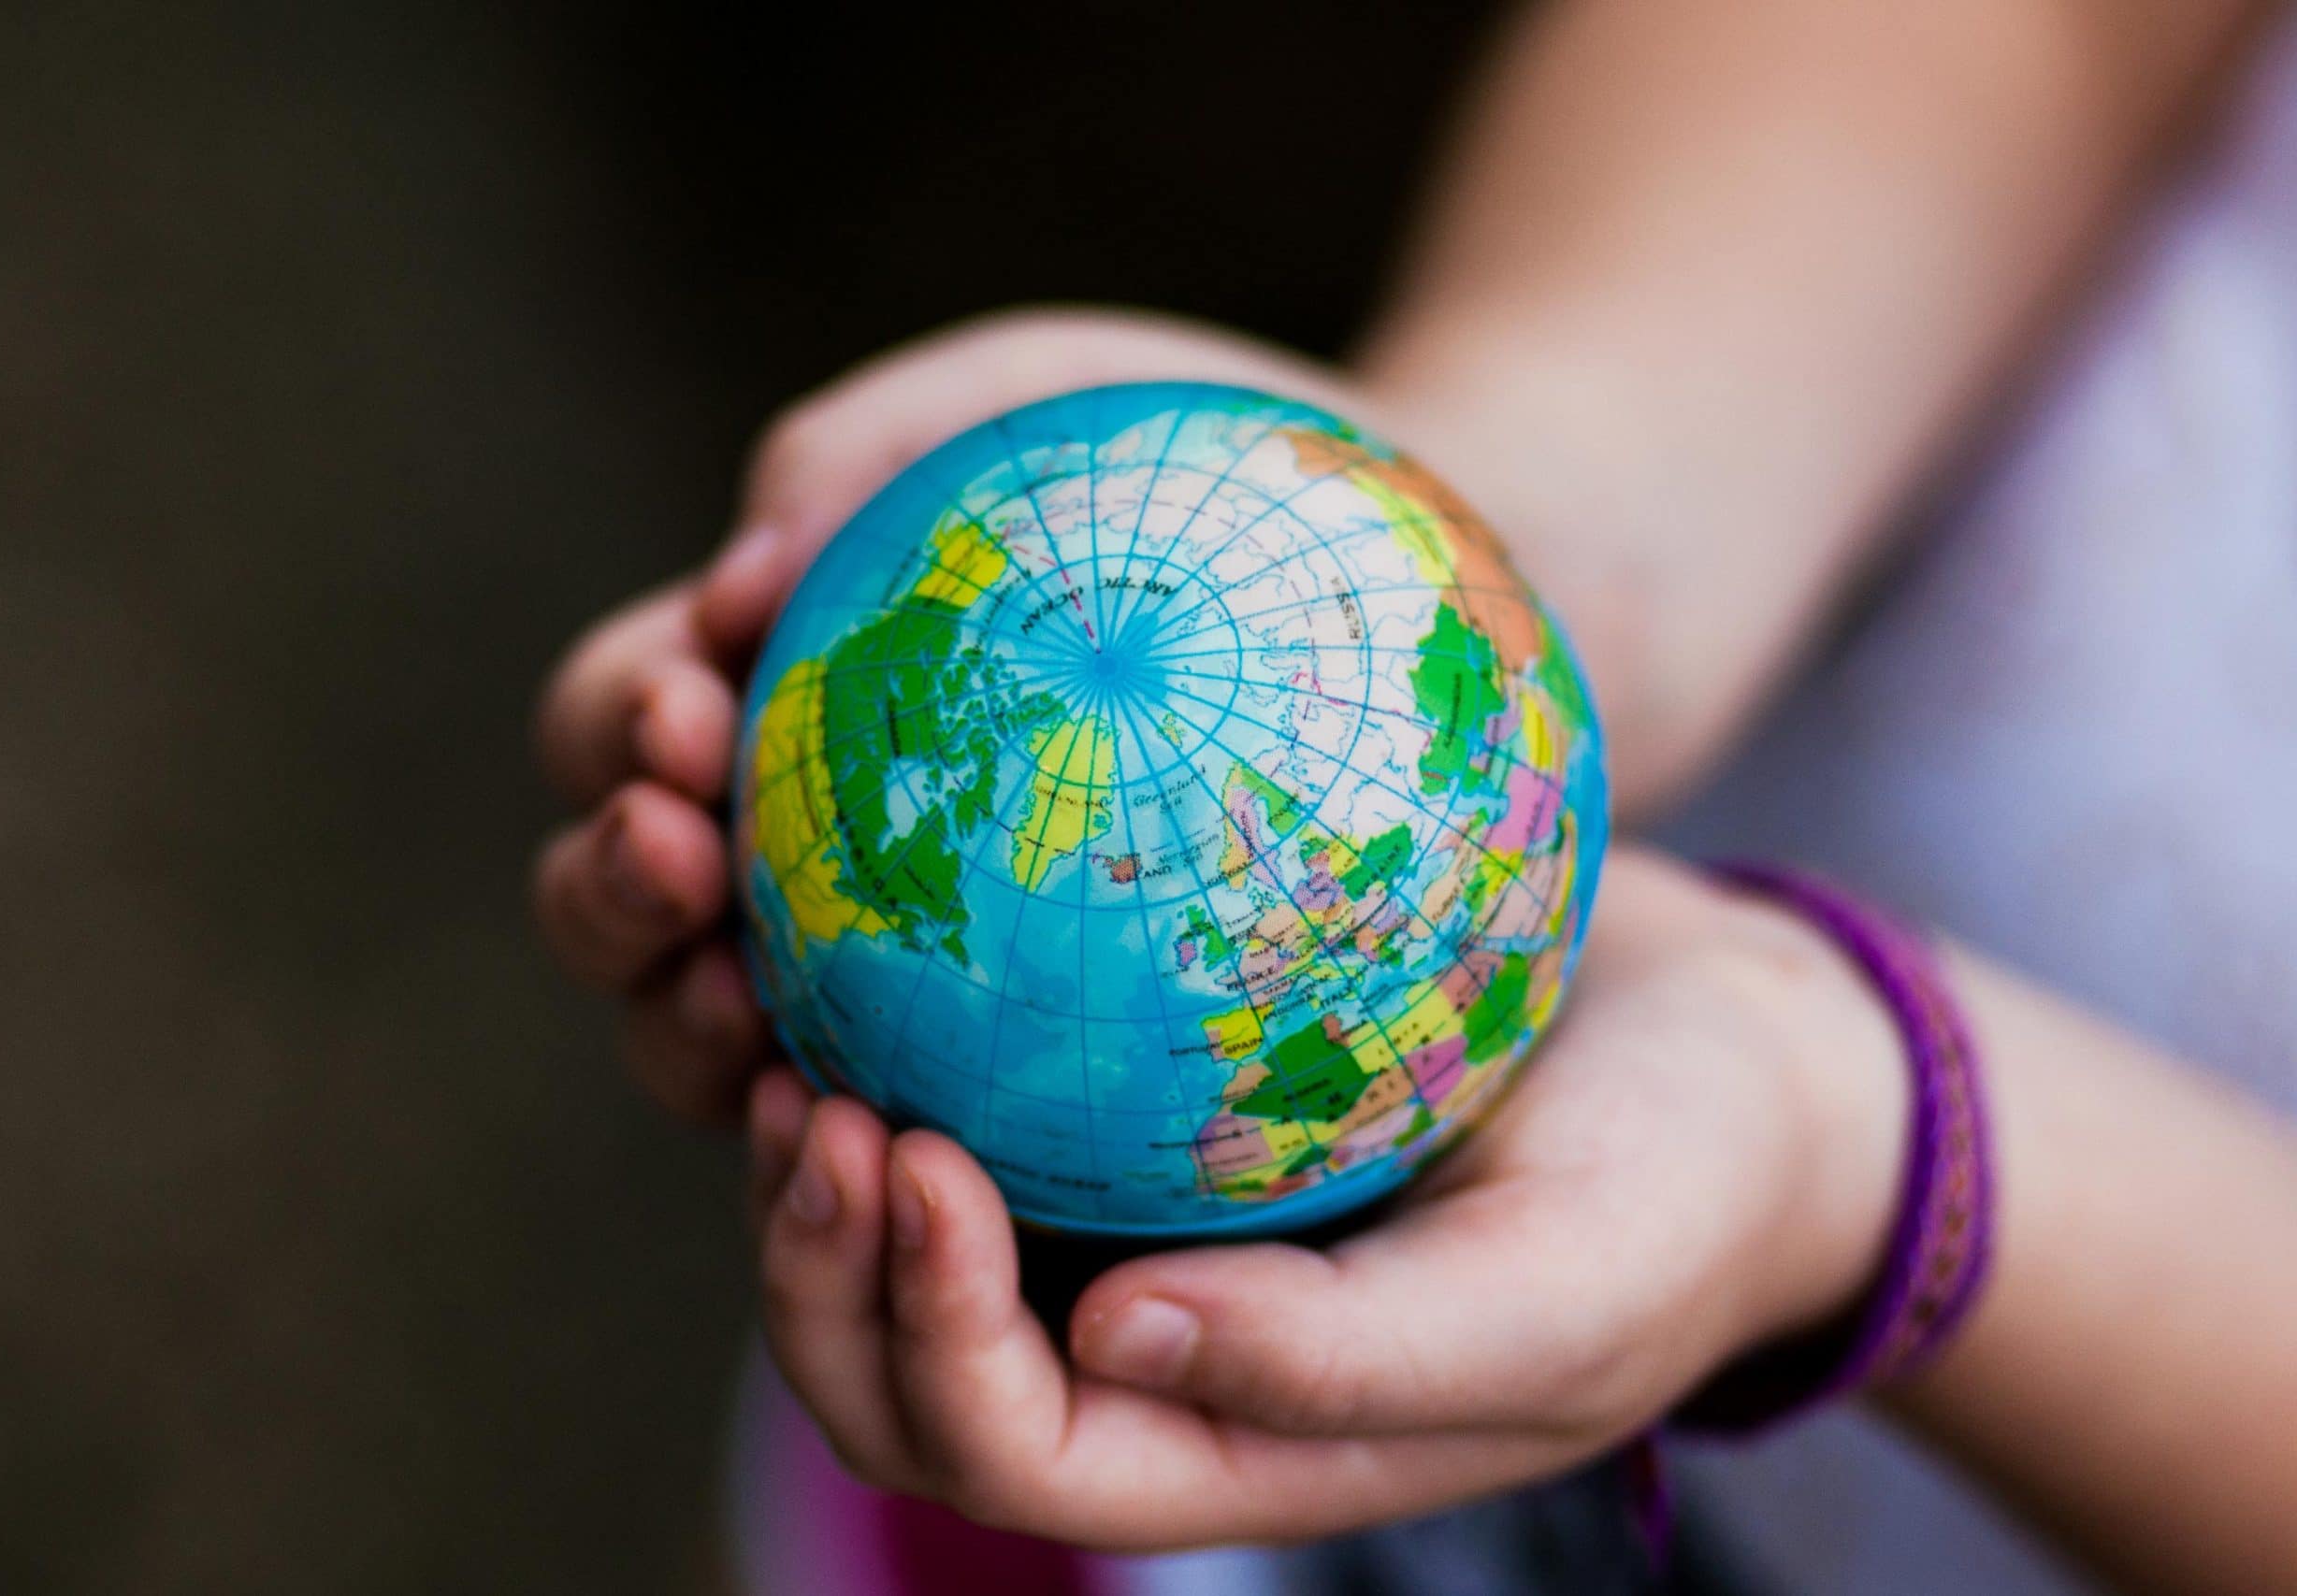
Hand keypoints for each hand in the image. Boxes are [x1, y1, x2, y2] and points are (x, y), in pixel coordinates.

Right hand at [529, 307, 1387, 1123]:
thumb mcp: (1032, 393)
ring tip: (769, 1035)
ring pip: (715, 1052)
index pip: (626, 723)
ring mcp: (866, 979)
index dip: (617, 731)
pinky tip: (931, 1144)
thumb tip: (747, 575)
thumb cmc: (1184, 470)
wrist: (1384, 584)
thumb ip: (874, 447)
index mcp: (761, 698)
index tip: (692, 713)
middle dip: (608, 901)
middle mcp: (778, 851)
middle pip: (614, 908)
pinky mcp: (987, 1081)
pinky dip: (877, 1151)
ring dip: (700, 1043)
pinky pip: (902, 1137)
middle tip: (684, 863)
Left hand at [747, 848, 1909, 1550]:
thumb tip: (1110, 1342)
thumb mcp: (1562, 1291)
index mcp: (1229, 1440)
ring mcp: (1142, 1221)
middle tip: (796, 1090)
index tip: (909, 1143)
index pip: (1009, 1444)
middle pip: (905, 1364)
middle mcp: (1153, 1346)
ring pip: (910, 1230)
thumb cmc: (1676, 1192)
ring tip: (778, 1012)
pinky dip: (906, 1022)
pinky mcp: (1151, 1098)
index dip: (918, 1330)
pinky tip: (879, 895)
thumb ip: (1354, 1363)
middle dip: (815, 1260)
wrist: (1733, 1057)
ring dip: (821, 1156)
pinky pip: (991, 1077)